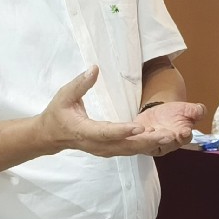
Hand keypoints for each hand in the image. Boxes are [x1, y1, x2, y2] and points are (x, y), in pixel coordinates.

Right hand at [37, 67, 170, 158]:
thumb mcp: (64, 95)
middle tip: (166, 135)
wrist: (51, 135)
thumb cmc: (57, 113)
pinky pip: (128, 149)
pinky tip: (158, 138)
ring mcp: (103, 150)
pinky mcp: (109, 150)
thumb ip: (80, 84)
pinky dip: (143, 146)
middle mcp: (96, 145)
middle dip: (145, 141)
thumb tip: (94, 68)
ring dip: (148, 144)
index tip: (140, 126)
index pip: (106, 132)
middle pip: (124, 146)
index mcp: (84, 131)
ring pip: (129, 150)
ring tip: (168, 137)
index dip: (123, 130)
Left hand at [131, 100, 203, 156]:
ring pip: (152, 144)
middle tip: (169, 134)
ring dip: (152, 139)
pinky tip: (139, 129)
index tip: (185, 131)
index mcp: (181, 137)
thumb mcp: (186, 109)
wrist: (159, 113)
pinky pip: (138, 140)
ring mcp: (153, 144)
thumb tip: (201, 111)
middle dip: (167, 139)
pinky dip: (138, 135)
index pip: (185, 138)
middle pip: (168, 143)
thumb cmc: (175, 113)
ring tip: (152, 131)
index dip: (184, 135)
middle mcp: (168, 144)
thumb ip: (195, 111)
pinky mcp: (140, 141)